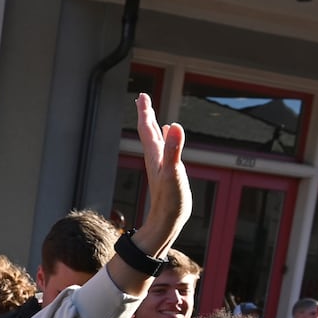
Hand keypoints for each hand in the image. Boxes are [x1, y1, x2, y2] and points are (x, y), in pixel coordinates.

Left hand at [132, 93, 190, 255]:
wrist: (166, 222)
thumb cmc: (170, 201)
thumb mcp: (174, 173)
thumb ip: (174, 149)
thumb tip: (175, 126)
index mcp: (155, 156)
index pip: (147, 129)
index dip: (145, 112)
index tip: (142, 95)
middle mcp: (156, 159)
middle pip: (149, 132)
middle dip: (147, 114)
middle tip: (142, 98)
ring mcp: (162, 166)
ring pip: (157, 141)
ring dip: (155, 127)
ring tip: (153, 115)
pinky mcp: (169, 173)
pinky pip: (166, 151)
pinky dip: (167, 140)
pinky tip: (169, 136)